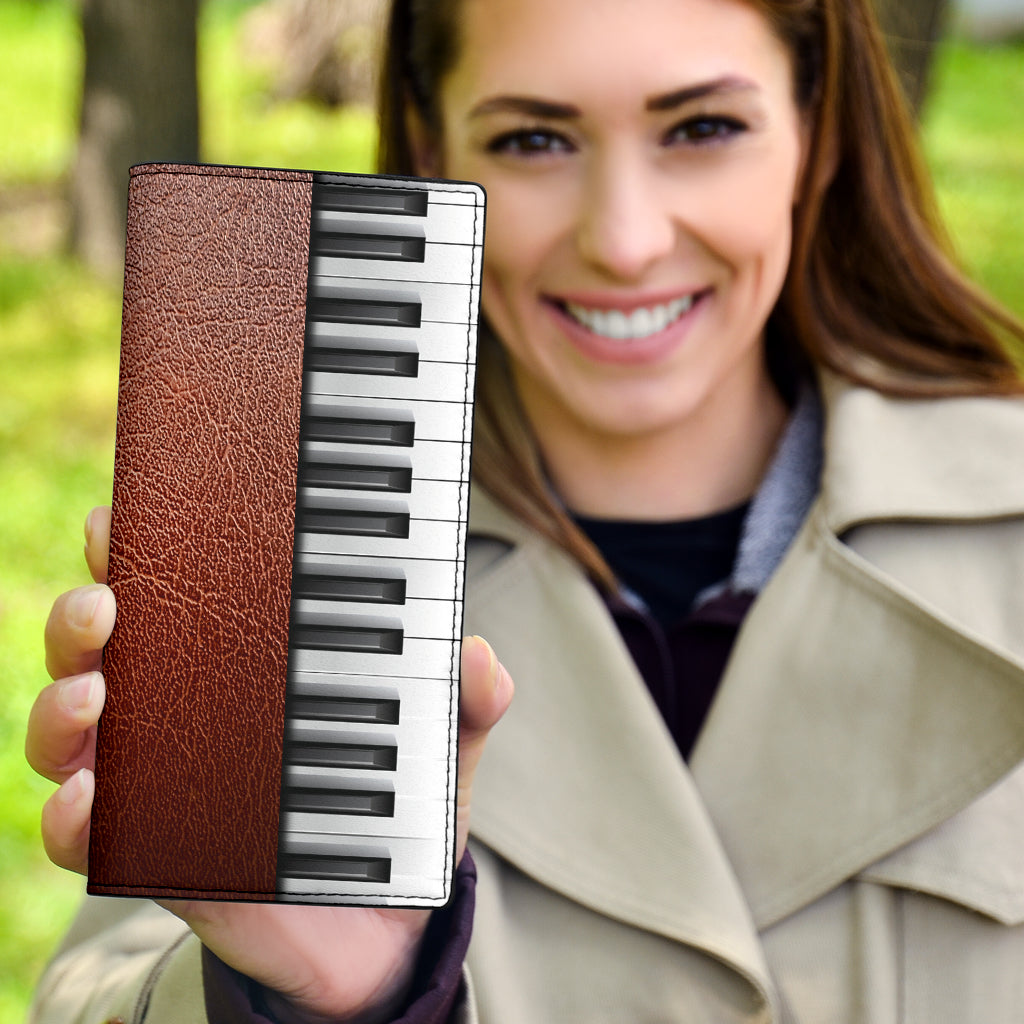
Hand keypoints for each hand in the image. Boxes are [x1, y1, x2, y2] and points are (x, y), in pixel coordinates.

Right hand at [27, 506, 512, 1022]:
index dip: (145, 552)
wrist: (381, 920)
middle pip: (105, 651)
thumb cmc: (396, 811)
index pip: (182, 597)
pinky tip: (88, 799)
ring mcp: (160, 782)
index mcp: (245, 668)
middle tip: (107, 600)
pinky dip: (71, 817)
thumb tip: (479, 659)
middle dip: (87, 614)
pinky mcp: (153, 856)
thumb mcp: (437, 751)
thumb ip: (465, 707)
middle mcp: (186, 713)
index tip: (131, 514)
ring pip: (75, 733)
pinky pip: (84, 837)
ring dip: (62, 705)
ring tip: (91, 694)